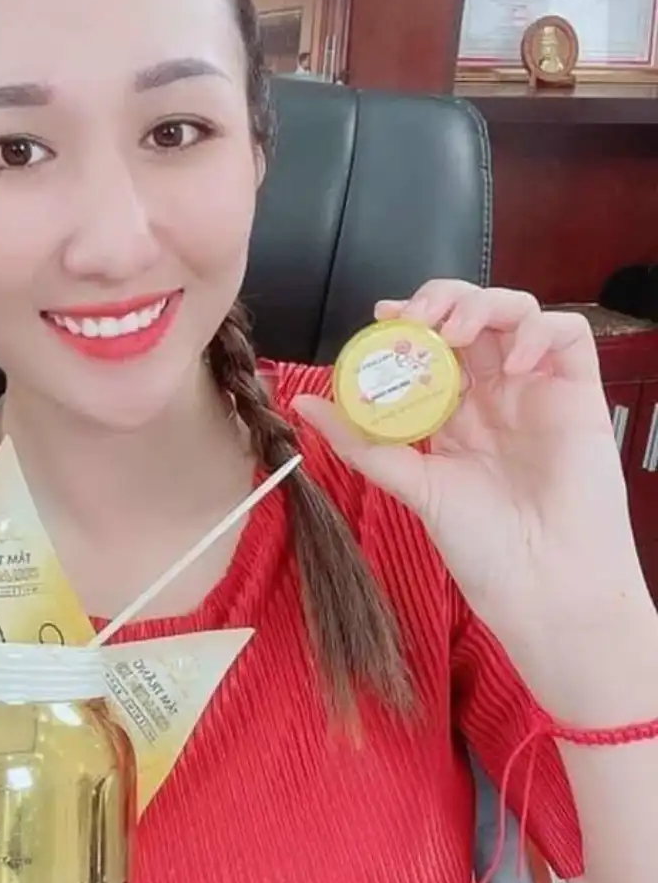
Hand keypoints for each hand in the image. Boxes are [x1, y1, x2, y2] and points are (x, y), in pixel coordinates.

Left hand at [294, 281, 650, 707]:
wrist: (539, 582)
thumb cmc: (479, 542)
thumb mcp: (409, 483)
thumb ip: (359, 441)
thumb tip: (303, 404)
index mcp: (452, 410)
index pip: (430, 345)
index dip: (409, 319)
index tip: (382, 317)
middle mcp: (494, 393)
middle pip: (470, 317)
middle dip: (441, 300)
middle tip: (415, 319)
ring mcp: (536, 390)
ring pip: (516, 313)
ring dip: (483, 306)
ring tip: (455, 334)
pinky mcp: (580, 394)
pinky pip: (568, 337)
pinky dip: (538, 331)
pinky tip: (513, 362)